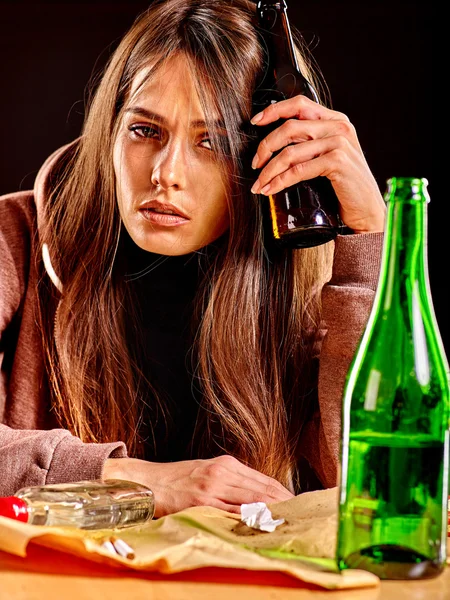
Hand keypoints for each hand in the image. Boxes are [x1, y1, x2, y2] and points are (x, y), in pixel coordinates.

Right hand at [103, 454, 293, 517]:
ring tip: (289, 522)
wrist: (149, 481)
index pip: (263, 480)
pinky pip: (232, 512)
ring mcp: (213, 488)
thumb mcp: (208, 471)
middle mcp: (223, 473)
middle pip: (263, 490)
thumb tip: (258, 495)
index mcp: (227, 464)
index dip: (284, 493)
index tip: (299, 503)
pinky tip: (261, 526)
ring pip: (252, 501)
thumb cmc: (179, 479)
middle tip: (303, 515)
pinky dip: (250, 519)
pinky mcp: (203, 502)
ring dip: (272, 512)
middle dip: (285, 503)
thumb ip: (232, 481)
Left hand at [250, 95, 385, 233]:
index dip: (274, 111)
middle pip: (289, 128)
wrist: (366, 208)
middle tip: (255, 164)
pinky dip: (280, 181)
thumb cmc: (344, 185)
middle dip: (266, 147)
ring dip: (269, 171)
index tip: (255, 122)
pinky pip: (298, 170)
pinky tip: (271, 190)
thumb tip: (275, 143)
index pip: (299, 104)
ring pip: (290, 152)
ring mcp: (339, 143)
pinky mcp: (337, 162)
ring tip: (259, 184)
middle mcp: (339, 127)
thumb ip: (310, 143)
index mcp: (335, 120)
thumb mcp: (329, 155)